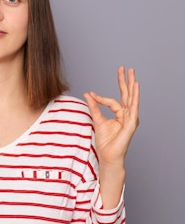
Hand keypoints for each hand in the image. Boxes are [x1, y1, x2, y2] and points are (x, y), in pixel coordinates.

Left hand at [84, 67, 139, 208]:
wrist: (108, 155)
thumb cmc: (105, 141)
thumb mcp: (97, 120)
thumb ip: (94, 106)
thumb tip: (88, 94)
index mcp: (120, 115)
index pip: (113, 101)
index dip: (101, 97)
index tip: (91, 95)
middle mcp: (127, 115)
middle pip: (127, 95)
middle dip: (125, 81)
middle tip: (126, 68)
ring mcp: (131, 119)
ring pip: (131, 98)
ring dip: (132, 85)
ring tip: (132, 73)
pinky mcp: (132, 123)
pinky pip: (133, 107)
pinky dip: (135, 97)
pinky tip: (136, 87)